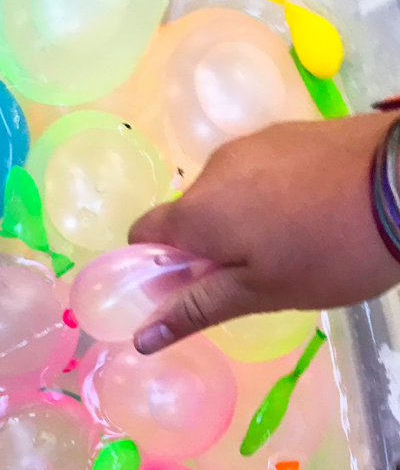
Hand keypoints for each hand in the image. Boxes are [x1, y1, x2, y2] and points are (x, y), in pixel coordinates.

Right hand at [128, 113, 399, 352]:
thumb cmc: (329, 251)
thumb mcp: (260, 294)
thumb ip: (196, 309)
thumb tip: (140, 337)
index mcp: (197, 211)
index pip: (142, 234)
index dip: (155, 265)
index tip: (190, 287)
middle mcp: (214, 169)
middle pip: (187, 215)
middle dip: (205, 246)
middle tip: (253, 275)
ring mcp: (255, 144)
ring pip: (225, 192)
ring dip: (239, 220)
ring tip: (291, 242)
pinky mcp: (291, 131)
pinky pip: (259, 171)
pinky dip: (269, 195)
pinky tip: (310, 212)